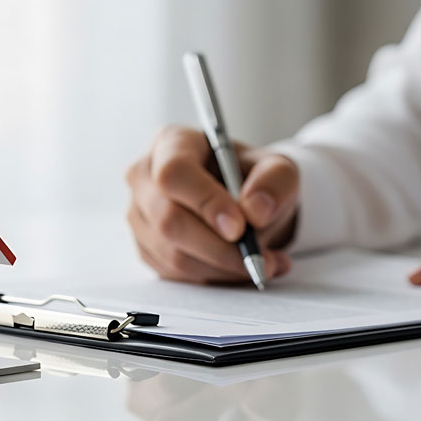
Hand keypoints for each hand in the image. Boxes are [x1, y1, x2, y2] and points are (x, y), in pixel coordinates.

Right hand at [126, 126, 298, 283]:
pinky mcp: (146, 248)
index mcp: (172, 143)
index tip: (240, 228)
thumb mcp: (279, 170)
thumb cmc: (254, 179)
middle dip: (219, 248)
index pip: (174, 173)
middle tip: (259, 258)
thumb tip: (255, 211)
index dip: (205, 202)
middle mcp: (145, 177)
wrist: (245, 205)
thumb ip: (274, 182)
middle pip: (168, 220)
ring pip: (173, 254)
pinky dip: (215, 278)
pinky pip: (176, 274)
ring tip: (264, 263)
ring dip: (223, 267)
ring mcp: (140, 215)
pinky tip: (243, 268)